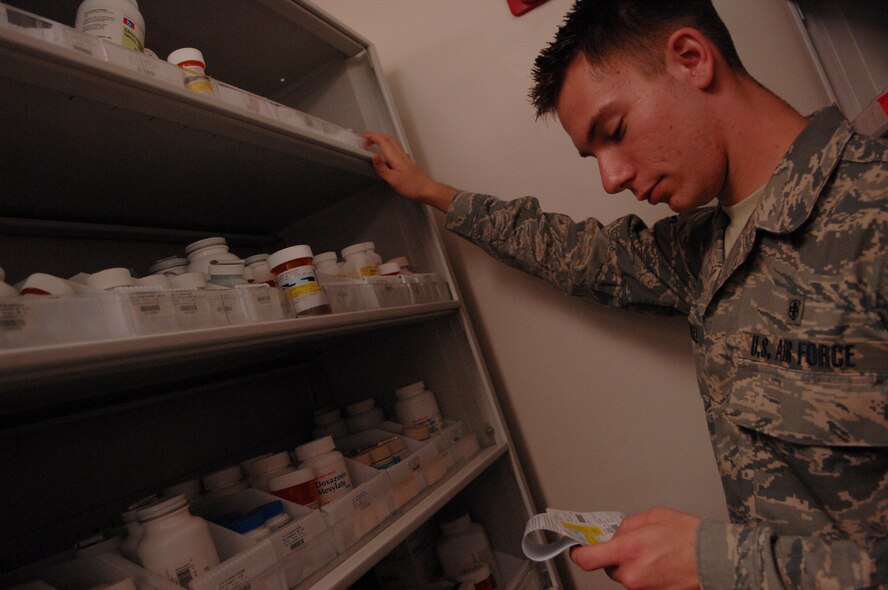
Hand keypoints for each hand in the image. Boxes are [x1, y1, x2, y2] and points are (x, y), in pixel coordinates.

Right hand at [362, 131, 456, 211]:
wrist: (426, 190)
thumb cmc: (413, 186)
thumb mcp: (393, 180)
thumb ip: (382, 168)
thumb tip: (373, 157)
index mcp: (396, 156)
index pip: (382, 140)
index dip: (370, 136)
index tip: (362, 138)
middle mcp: (400, 154)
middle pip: (386, 137)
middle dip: (374, 136)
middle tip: (365, 140)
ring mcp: (404, 156)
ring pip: (391, 141)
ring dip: (380, 139)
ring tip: (372, 144)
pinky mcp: (406, 160)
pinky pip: (395, 147)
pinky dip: (387, 145)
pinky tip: (385, 152)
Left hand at [570, 507, 701, 589]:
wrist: (715, 557)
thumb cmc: (689, 536)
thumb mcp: (652, 516)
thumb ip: (626, 526)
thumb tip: (613, 534)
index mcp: (628, 550)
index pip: (587, 559)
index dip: (578, 553)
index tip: (576, 547)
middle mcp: (633, 574)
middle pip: (608, 567)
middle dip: (615, 555)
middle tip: (633, 543)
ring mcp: (643, 588)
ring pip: (625, 576)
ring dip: (632, 565)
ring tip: (653, 552)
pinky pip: (640, 583)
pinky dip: (645, 574)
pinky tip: (660, 563)